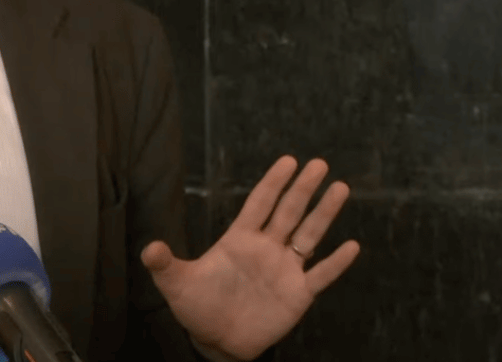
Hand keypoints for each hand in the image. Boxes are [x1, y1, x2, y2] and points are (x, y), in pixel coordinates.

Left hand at [141, 156, 359, 361]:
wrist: (216, 340)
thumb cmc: (197, 307)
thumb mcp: (175, 284)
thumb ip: (165, 264)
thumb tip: (149, 249)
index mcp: (238, 239)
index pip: (258, 204)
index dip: (273, 183)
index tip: (288, 160)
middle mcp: (266, 248)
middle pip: (288, 212)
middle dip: (303, 188)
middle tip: (319, 163)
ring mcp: (284, 269)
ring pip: (309, 236)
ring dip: (324, 214)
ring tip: (341, 188)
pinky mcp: (297, 295)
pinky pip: (321, 275)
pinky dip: (336, 262)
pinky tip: (352, 246)